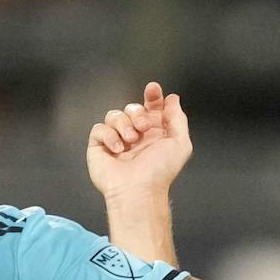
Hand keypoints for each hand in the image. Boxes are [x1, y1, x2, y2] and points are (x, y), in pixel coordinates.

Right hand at [87, 81, 191, 199]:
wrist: (138, 190)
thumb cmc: (159, 172)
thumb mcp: (179, 144)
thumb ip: (178, 118)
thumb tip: (172, 99)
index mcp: (154, 134)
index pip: (151, 108)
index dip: (152, 96)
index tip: (153, 90)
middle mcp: (136, 136)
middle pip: (132, 108)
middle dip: (138, 113)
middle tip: (143, 127)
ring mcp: (117, 141)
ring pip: (114, 114)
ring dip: (124, 124)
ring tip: (131, 141)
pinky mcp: (100, 147)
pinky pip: (99, 128)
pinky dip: (109, 136)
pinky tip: (118, 149)